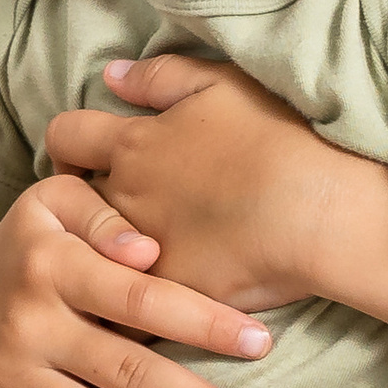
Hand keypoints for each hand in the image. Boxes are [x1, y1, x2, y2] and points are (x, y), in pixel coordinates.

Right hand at [0, 175, 269, 387]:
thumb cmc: (32, 244)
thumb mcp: (58, 202)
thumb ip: (105, 218)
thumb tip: (149, 250)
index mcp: (53, 264)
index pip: (140, 298)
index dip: (202, 323)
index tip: (259, 344)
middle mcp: (27, 321)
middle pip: (121, 367)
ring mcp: (2, 371)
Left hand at [43, 56, 353, 311]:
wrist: (321, 209)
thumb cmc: (279, 138)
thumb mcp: (220, 84)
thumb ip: (159, 77)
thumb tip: (111, 75)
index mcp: (133, 143)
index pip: (66, 136)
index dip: (69, 147)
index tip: (82, 160)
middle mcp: (125, 197)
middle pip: (72, 204)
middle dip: (82, 209)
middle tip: (109, 216)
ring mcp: (141, 252)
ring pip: (94, 261)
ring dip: (104, 261)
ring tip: (127, 265)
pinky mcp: (167, 298)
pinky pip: (129, 312)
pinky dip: (133, 311)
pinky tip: (152, 309)